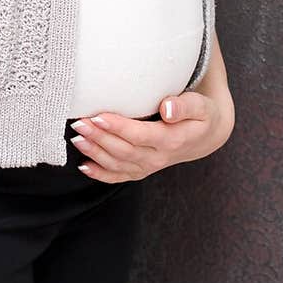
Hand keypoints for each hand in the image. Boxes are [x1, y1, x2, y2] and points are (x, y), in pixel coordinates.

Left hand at [69, 89, 234, 182]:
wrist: (205, 136)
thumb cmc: (201, 115)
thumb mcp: (201, 106)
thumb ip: (185, 106)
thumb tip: (168, 108)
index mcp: (171, 140)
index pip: (140, 135)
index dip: (118, 127)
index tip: (98, 116)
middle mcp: (158, 157)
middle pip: (124, 150)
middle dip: (99, 138)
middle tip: (79, 124)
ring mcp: (149, 166)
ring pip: (118, 164)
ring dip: (95, 152)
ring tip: (76, 138)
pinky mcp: (142, 170)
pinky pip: (119, 176)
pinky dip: (100, 173)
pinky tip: (84, 165)